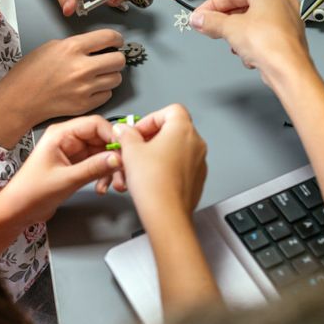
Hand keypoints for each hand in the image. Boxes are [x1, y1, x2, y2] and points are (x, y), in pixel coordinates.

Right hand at [0, 30, 125, 147]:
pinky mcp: (85, 104)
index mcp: (73, 48)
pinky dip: (103, 91)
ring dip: (111, 75)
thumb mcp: (51, 47)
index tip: (116, 42)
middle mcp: (82, 68)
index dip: (117, 39)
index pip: (109, 38)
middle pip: (119, 60)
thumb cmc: (30, 73)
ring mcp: (85, 88)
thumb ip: (76, 45)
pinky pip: (108, 94)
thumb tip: (96, 46)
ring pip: (117, 79)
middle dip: (116, 58)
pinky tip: (91, 88)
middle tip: (110, 59)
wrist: (19, 100)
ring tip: (99, 75)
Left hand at [0, 115, 122, 228]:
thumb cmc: (30, 192)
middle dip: (115, 155)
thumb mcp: (66, 179)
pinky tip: (102, 187)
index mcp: (61, 134)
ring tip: (115, 184)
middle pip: (102, 139)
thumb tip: (117, 158)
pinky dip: (104, 175)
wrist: (18, 211)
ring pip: (102, 154)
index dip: (113, 136)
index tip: (126, 150)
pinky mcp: (76, 166)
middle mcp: (68, 140)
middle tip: (124, 170)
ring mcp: (73, 153)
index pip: (95, 124)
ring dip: (111, 168)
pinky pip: (98, 165)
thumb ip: (94, 167)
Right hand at [112, 104, 206, 221]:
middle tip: (136, 147)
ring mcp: (199, 161)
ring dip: (159, 152)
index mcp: (183, 129)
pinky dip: (168, 167)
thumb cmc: (154, 183)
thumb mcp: (130, 151)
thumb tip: (123, 130)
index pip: (170, 110)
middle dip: (153, 136)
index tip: (137, 132)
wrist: (166, 213)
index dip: (150, 119)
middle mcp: (196, 143)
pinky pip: (181, 165)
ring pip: (177, 148)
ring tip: (142, 164)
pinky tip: (152, 177)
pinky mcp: (197, 178)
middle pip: (174, 129)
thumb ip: (126, 135)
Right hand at [190, 0, 312, 85]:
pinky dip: (252, 43)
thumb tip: (199, 19)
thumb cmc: (271, 44)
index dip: (212, 5)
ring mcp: (286, 19)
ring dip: (238, 34)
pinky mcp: (287, 37)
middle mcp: (281, 0)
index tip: (200, 15)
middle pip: (242, 7)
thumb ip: (211, 22)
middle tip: (208, 27)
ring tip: (231, 43)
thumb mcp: (230, 29)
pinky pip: (262, 35)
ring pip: (252, 22)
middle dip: (224, 21)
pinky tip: (247, 54)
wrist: (289, 70)